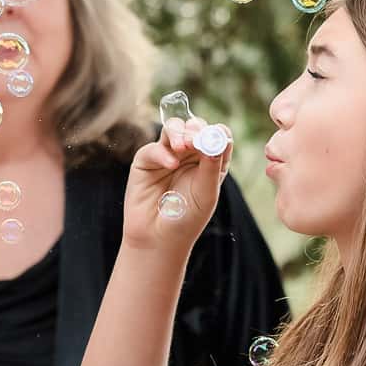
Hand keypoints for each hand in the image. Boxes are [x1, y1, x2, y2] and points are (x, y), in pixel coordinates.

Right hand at [122, 116, 231, 252]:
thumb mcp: (206, 194)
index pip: (218, 135)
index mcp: (210, 161)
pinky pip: (154, 147)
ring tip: (183, 146)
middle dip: (196, 129)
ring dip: (179, 132)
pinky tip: (171, 165)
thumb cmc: (187, 219)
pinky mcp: (146, 160)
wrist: (157, 239)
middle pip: (195, 127)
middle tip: (196, 140)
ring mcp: (168, 155)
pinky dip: (163, 153)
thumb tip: (218, 139)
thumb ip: (212, 166)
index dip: (217, 132)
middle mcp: (190, 155)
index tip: (215, 138)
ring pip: (174, 128)